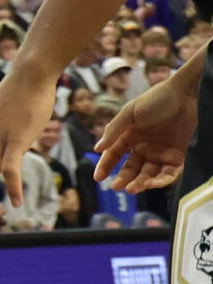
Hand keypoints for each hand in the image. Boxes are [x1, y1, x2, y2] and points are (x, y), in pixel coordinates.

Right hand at [94, 64, 199, 191]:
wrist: (186, 94)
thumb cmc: (156, 99)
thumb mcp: (130, 112)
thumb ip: (114, 131)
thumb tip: (97, 149)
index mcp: (129, 136)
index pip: (114, 154)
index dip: (105, 166)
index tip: (98, 178)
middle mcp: (144, 146)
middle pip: (131, 168)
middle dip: (124, 179)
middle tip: (118, 187)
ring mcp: (161, 152)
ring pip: (149, 174)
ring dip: (140, 183)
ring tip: (133, 188)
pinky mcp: (178, 156)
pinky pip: (169, 173)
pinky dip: (161, 181)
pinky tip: (152, 183)